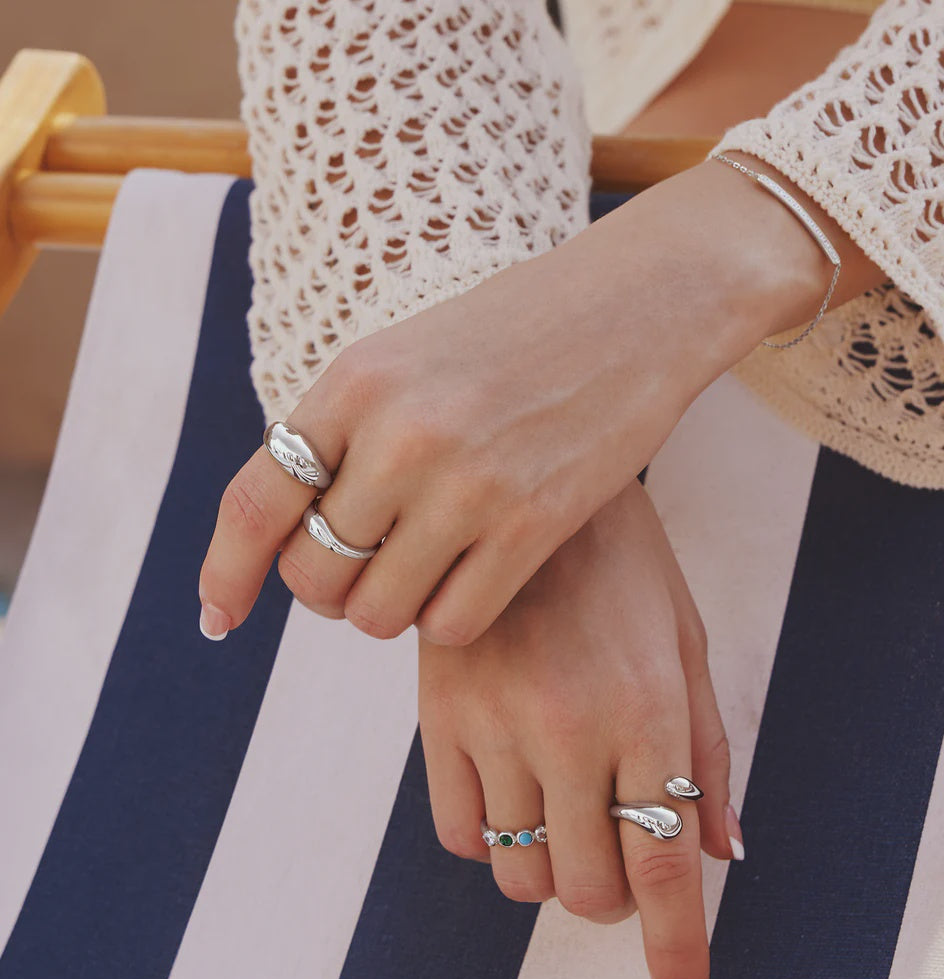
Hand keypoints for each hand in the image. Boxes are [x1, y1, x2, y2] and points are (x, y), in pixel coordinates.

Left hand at [197, 156, 829, 645]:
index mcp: (355, 382)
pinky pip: (452, 624)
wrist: (639, 304)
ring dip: (389, 612)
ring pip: (377, 612)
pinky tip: (474, 584)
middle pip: (312, 574)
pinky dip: (450, 622)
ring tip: (423, 576)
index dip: (224, 573)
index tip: (218, 618)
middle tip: (364, 576)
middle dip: (327, 592)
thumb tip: (296, 531)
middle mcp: (401, 435)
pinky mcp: (534, 524)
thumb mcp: (410, 355)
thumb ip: (347, 432)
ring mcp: (469, 483)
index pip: (255, 502)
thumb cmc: (520, 331)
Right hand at [418, 479, 743, 978]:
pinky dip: (494, 844)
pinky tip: (516, 797)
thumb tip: (728, 854)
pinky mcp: (438, 715)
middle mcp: (570, 727)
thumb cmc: (625, 562)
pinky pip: (459, 833)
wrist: (520, 475)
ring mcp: (494, 723)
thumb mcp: (687, 639)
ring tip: (569, 815)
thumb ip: (708, 749)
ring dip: (555, 871)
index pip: (664, 860)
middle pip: (587, 887)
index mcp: (648, 706)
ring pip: (519, 875)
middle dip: (615, 897)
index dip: (677, 945)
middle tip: (622, 853)